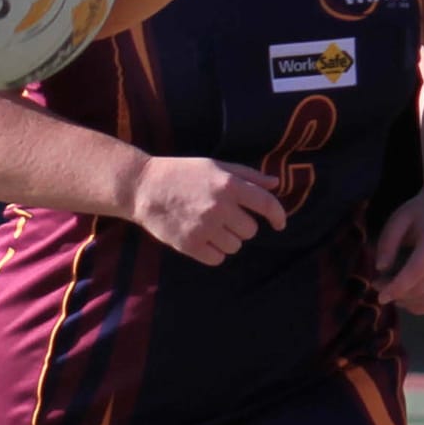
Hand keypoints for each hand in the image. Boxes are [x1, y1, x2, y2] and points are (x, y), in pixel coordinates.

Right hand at [129, 156, 286, 263]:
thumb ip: (247, 176)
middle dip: (241, 225)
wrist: (144, 188)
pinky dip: (213, 252)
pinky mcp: (189, 245)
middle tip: (222, 217)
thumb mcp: (215, 166)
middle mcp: (220, 207)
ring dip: (227, 240)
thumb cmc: (182, 174)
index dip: (278, 216)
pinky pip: (217, 258)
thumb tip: (275, 184)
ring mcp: (204, 228)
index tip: (279, 224)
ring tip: (209, 227)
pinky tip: (202, 239)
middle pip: (250, 230)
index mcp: (229, 185)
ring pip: (235, 246)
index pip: (267, 204)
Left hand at [374, 183, 423, 311]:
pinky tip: (406, 301)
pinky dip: (421, 307)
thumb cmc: (421, 213)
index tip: (380, 296)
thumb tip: (381, 269)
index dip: (398, 286)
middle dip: (397, 293)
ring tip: (391, 289)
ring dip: (407, 301)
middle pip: (423, 288)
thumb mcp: (399, 219)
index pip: (417, 271)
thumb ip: (387, 243)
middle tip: (377, 283)